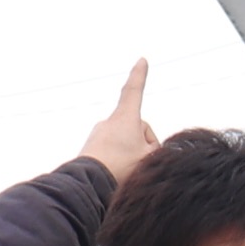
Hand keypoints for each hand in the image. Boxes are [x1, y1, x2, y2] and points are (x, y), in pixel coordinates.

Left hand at [81, 61, 157, 184]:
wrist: (88, 184)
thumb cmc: (120, 169)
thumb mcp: (149, 159)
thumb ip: (156, 150)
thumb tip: (151, 148)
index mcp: (125, 119)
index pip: (134, 91)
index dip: (139, 75)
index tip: (141, 61)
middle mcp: (110, 122)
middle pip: (138, 128)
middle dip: (145, 144)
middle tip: (141, 162)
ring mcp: (99, 134)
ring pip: (126, 140)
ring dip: (132, 153)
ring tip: (127, 171)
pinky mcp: (92, 147)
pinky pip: (113, 150)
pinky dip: (119, 160)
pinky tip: (117, 174)